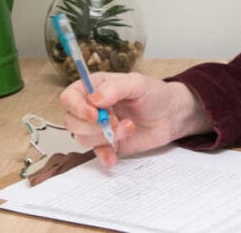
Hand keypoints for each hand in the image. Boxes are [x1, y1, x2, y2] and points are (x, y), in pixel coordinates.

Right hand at [60, 72, 210, 166]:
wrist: (171, 115)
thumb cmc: (155, 94)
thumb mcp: (138, 84)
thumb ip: (116, 88)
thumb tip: (94, 99)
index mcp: (95, 87)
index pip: (69, 97)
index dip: (77, 107)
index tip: (95, 114)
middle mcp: (92, 107)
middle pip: (72, 121)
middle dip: (93, 125)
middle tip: (116, 121)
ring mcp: (99, 127)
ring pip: (82, 138)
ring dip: (106, 137)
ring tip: (129, 127)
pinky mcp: (108, 144)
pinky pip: (96, 154)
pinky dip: (104, 156)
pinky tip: (114, 155)